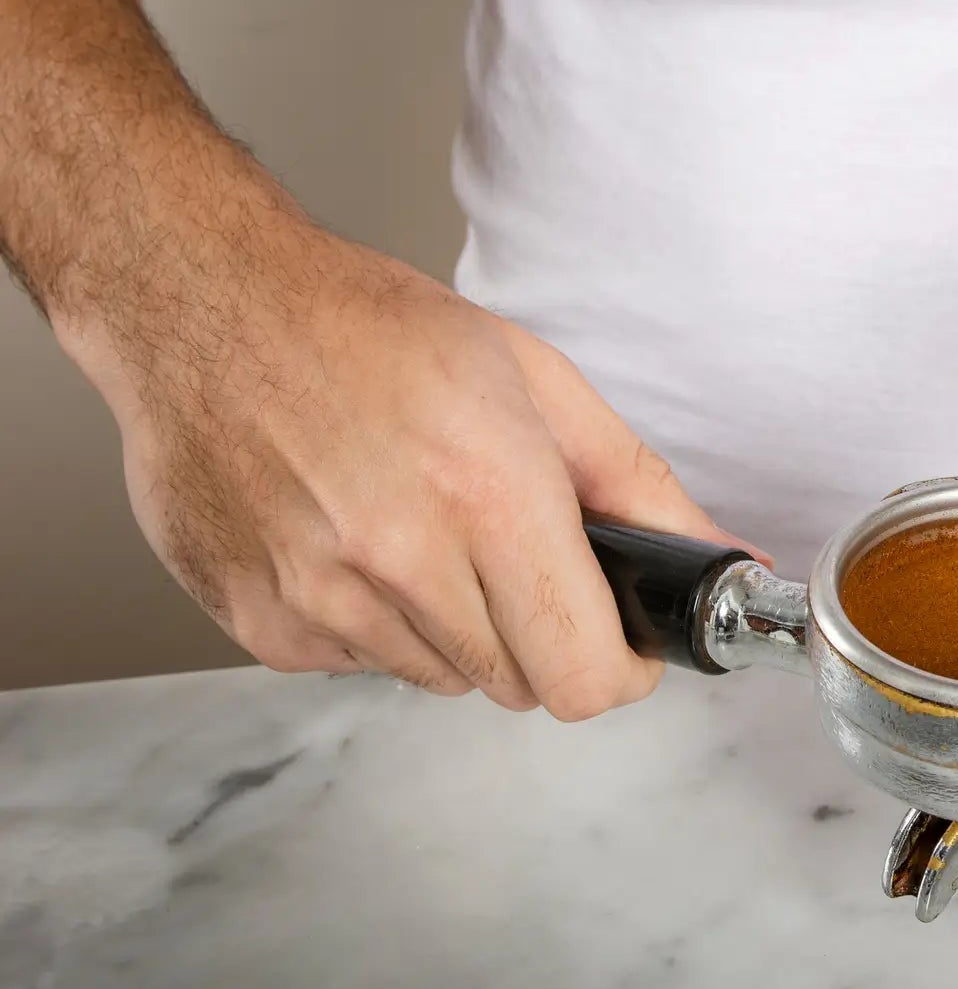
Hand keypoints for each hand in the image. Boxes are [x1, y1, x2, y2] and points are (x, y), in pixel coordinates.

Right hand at [57, 203, 753, 719]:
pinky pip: (361, 665)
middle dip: (541, 634)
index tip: (623, 640)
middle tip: (515, 554)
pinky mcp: (261, 623)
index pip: (585, 673)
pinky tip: (355, 537)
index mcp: (487, 492)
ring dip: (456, 627)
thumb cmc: (367, 327)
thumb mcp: (534, 379)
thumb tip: (721, 558)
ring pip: (443, 678)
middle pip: (521, 685)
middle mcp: (399, 558)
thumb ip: (637, 486)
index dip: (622, 668)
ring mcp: (319, 599)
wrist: (205, 302)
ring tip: (422, 526)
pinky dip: (377, 623)